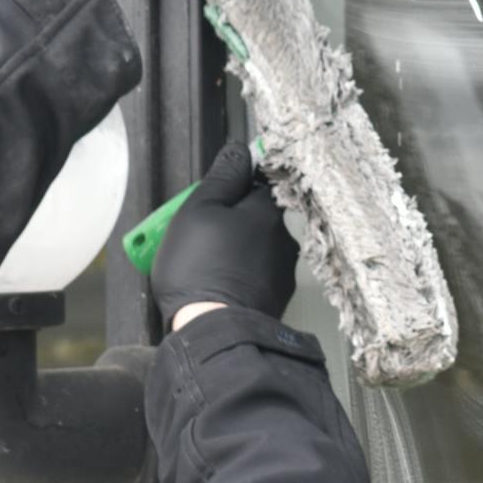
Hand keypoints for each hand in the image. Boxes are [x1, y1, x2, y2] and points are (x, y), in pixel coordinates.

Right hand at [152, 141, 298, 328]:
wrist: (214, 332)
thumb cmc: (200, 268)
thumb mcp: (199, 209)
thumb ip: (223, 176)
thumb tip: (241, 150)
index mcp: (268, 211)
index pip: (258, 182)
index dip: (230, 188)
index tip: (208, 200)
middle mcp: (285, 240)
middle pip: (255, 218)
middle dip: (229, 222)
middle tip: (197, 236)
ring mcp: (283, 273)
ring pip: (255, 249)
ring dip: (234, 251)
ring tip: (202, 266)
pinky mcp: (275, 300)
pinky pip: (254, 277)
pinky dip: (237, 277)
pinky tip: (216, 286)